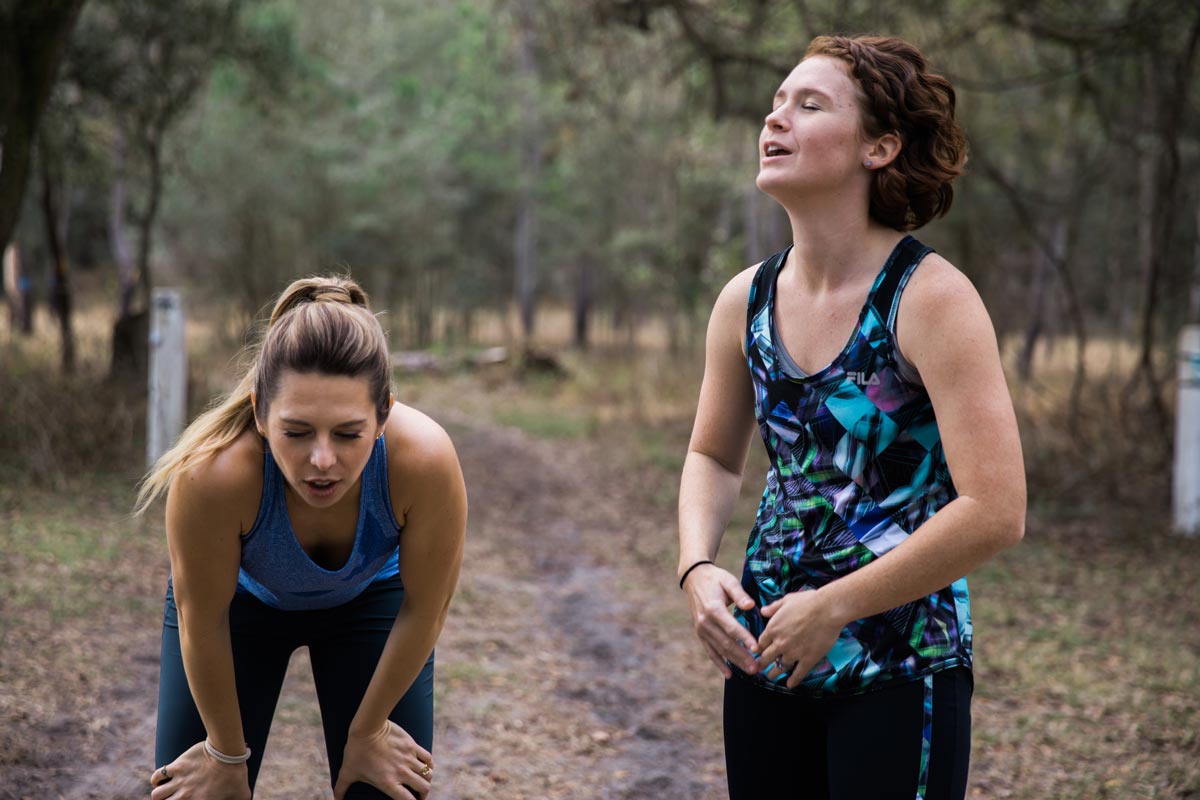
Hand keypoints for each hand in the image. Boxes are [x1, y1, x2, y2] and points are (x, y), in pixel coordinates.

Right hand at [149, 740, 249, 799]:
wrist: (228, 753)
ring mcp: (179, 782)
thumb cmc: (236, 774)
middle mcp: (185, 797)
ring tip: (167, 790)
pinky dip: (157, 778)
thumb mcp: (241, 794)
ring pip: (157, 795)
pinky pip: (157, 776)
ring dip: (160, 793)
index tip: (182, 799)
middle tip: (173, 797)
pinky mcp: (176, 767)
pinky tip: (163, 778)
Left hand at [334, 720, 432, 799]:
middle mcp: (402, 772)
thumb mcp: (347, 772)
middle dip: (423, 794)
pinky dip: (429, 765)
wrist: (367, 727)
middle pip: (423, 788)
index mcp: (388, 782)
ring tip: (422, 781)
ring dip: (426, 779)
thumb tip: (335, 799)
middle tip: (420, 795)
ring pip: (427, 773)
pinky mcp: (412, 745)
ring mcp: (409, 758)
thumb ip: (341, 788)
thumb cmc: (356, 750)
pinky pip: (428, 758)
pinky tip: (426, 767)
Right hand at [681, 562, 759, 677]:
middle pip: (726, 643)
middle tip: (757, 667)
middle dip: (742, 656)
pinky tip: (729, 674)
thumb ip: (739, 594)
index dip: (744, 639)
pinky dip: (719, 663)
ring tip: (749, 670)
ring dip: (735, 662)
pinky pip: (710, 651)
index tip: (757, 648)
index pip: (731, 627)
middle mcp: (705, 622)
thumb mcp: (728, 581)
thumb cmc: (715, 579)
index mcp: (713, 609)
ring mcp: (701, 630)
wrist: (694, 578)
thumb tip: (750, 605)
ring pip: (720, 650)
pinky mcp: (700, 633)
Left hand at [757, 588, 844, 689]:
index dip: (759, 648)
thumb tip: (763, 611)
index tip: (759, 652)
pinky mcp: (808, 660)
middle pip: (766, 658)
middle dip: (761, 664)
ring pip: (779, 667)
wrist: (828, 609)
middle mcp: (780, 643)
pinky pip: (798, 674)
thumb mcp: (786, 600)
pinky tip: (789, 685)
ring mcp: (793, 653)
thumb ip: (773, 607)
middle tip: (759, 668)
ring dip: (773, 673)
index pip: (760, 643)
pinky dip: (793, 681)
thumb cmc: (808, 602)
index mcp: (773, 628)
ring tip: (771, 676)